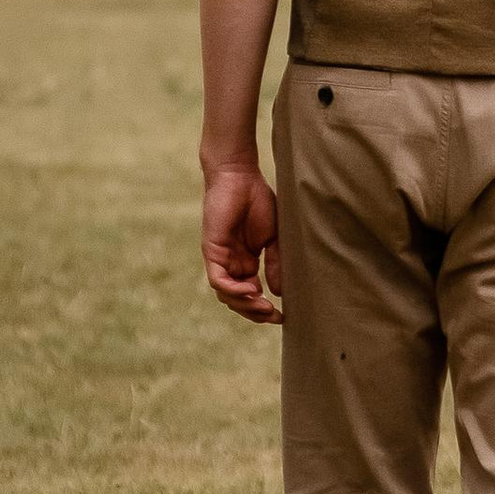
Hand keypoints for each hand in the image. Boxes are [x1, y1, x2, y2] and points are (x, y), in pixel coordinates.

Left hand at [201, 156, 282, 320]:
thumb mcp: (273, 238)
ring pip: (226, 294)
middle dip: (255, 312)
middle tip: (274, 317)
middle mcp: (231, 263)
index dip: (263, 309)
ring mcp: (220, 258)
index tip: (283, 316)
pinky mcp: (212, 250)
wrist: (240, 176)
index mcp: (245, 261)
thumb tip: (280, 292)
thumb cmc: (258, 200)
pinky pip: (218, 280)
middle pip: (237, 300)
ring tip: (265, 307)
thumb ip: (275, 264)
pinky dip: (233, 290)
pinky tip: (252, 292)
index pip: (250, 294)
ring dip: (244, 305)